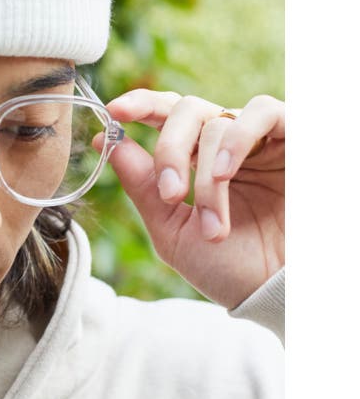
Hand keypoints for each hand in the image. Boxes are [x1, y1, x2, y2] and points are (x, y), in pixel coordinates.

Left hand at [100, 90, 284, 308]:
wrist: (281, 294)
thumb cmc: (231, 267)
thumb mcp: (173, 230)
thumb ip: (141, 185)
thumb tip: (104, 139)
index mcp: (194, 158)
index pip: (164, 114)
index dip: (139, 105)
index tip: (113, 113)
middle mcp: (224, 141)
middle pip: (184, 110)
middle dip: (168, 151)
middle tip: (171, 196)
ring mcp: (259, 139)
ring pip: (215, 119)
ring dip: (205, 170)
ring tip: (211, 216)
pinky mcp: (295, 138)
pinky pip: (263, 111)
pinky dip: (236, 139)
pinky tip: (226, 173)